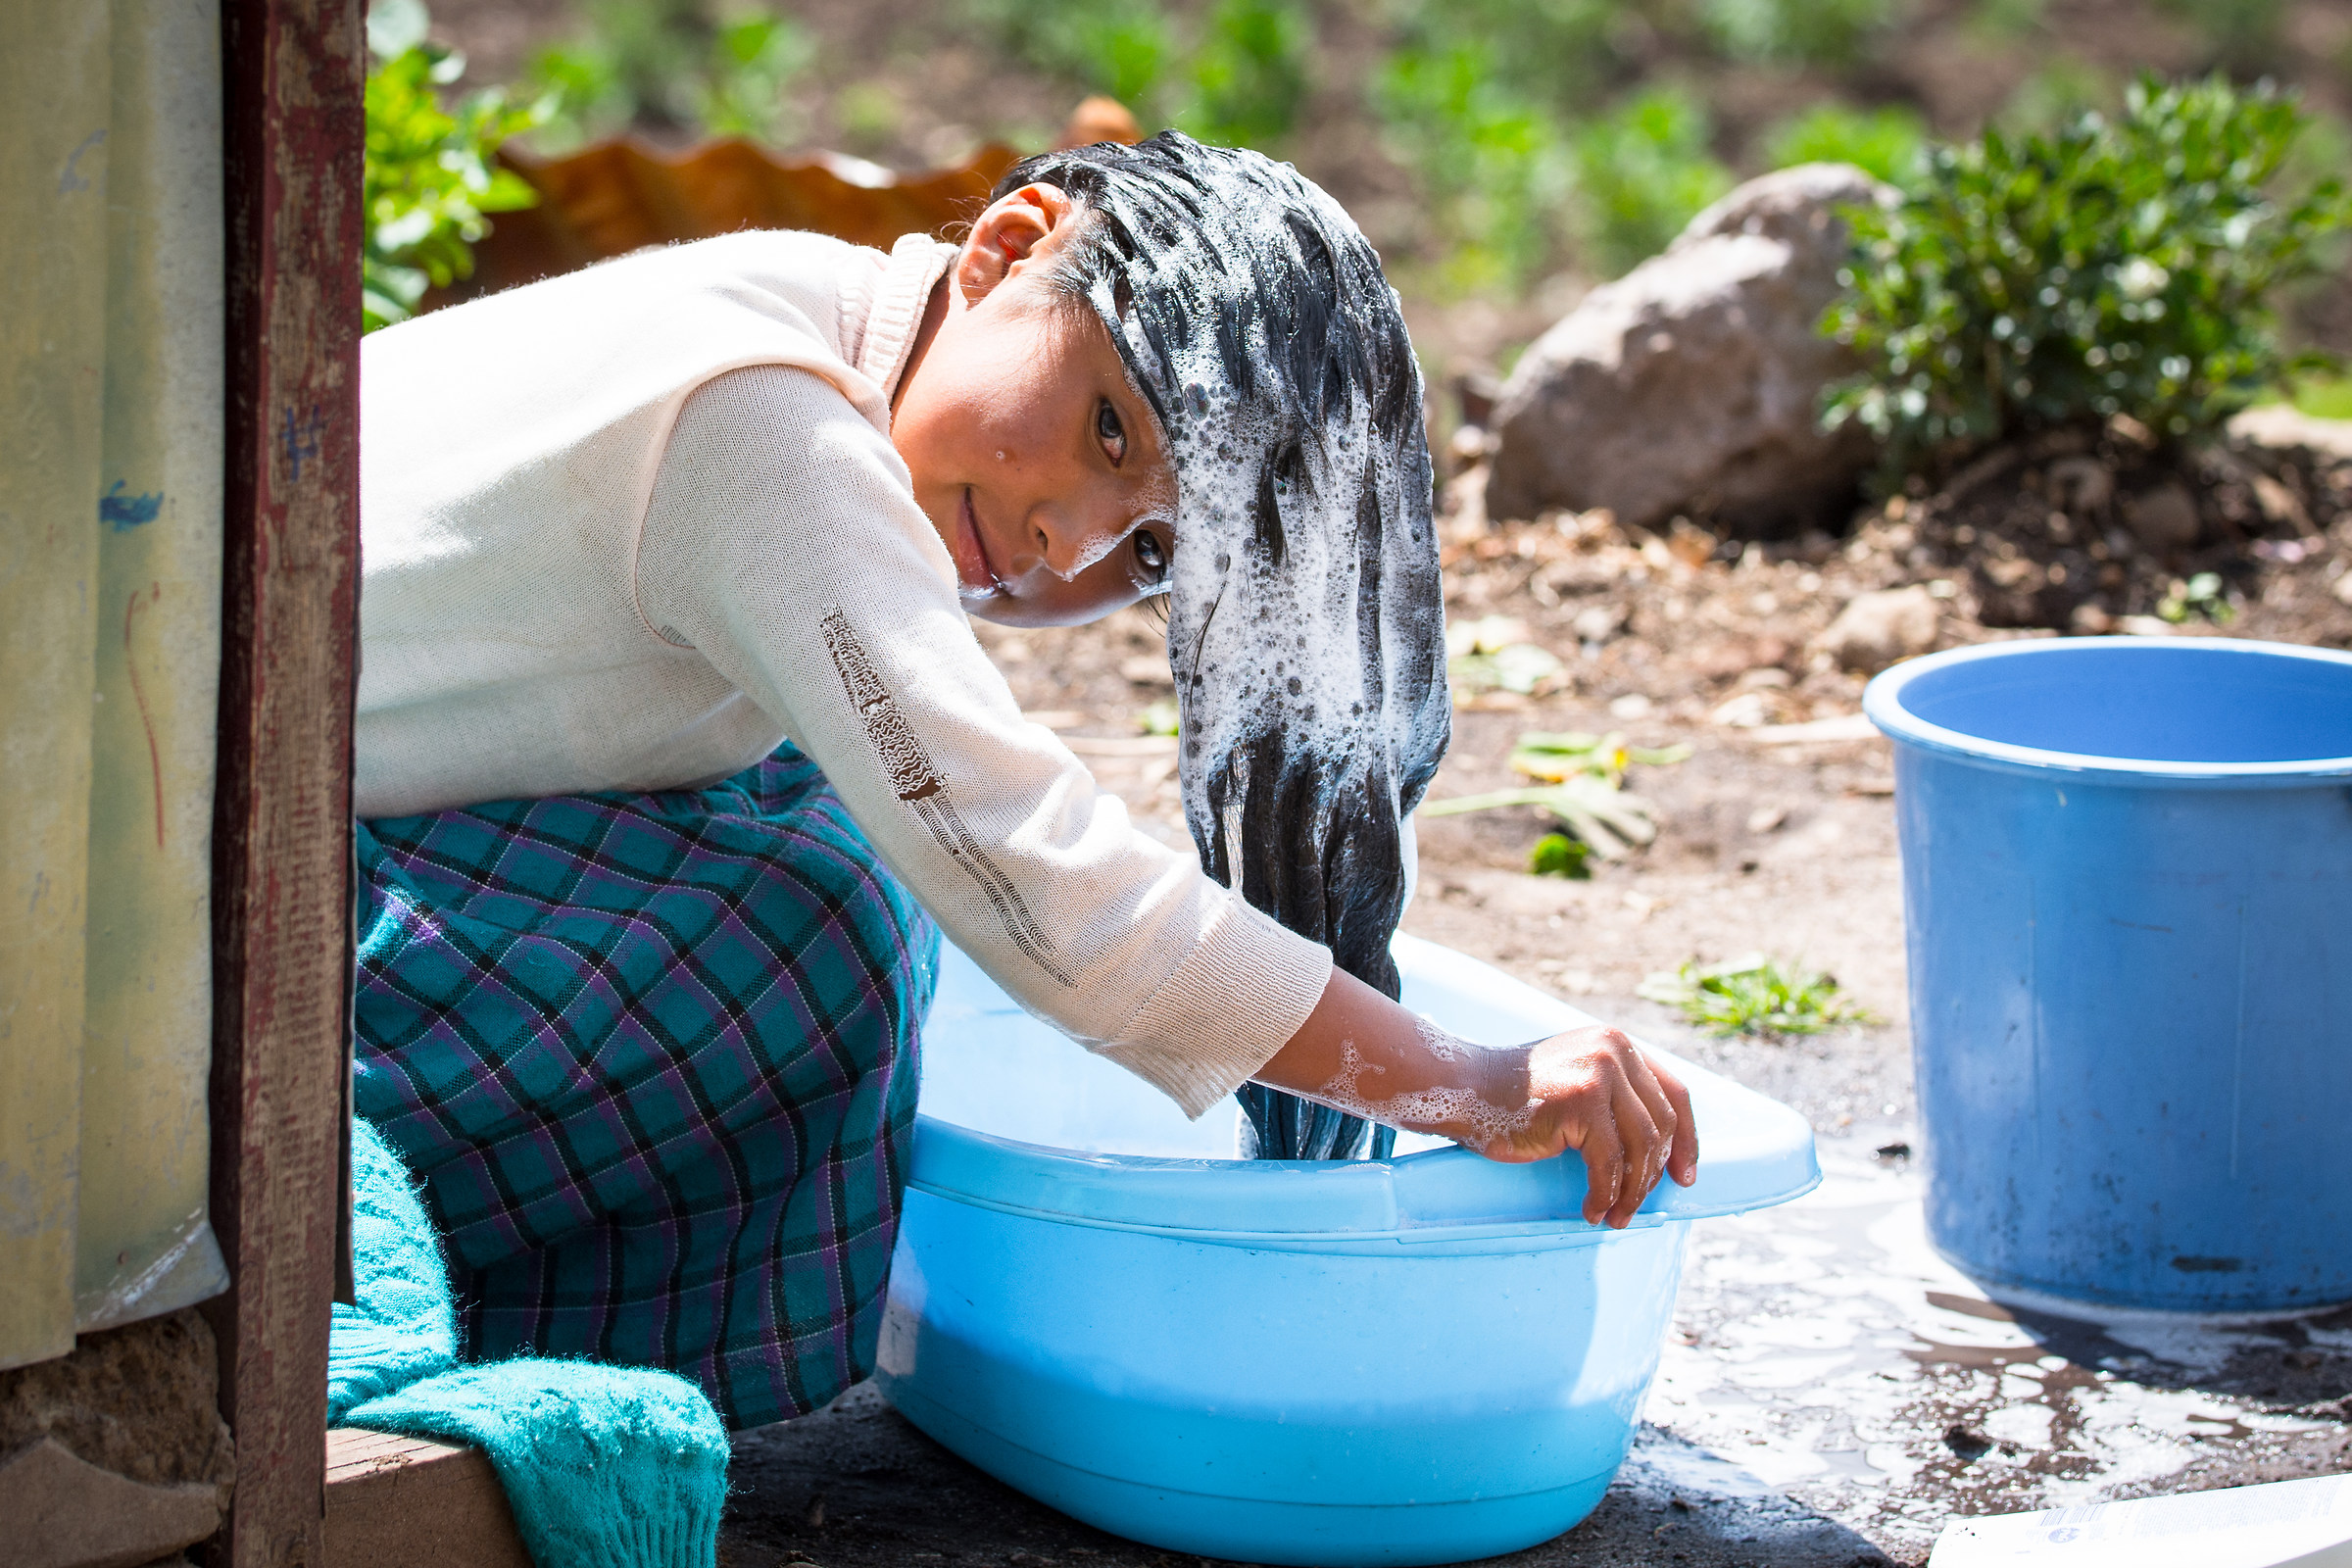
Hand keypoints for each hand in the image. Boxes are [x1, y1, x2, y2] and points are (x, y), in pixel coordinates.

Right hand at [1470, 1027, 1698, 1228]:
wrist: (1461, 1088)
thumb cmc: (1513, 1096)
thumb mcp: (1576, 1080)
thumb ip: (1613, 1095)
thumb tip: (1658, 1149)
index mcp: (1618, 1044)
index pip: (1674, 1093)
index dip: (1688, 1139)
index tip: (1685, 1176)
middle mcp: (1615, 1051)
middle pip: (1662, 1125)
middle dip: (1655, 1174)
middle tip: (1639, 1207)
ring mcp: (1599, 1072)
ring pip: (1641, 1147)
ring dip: (1631, 1192)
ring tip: (1616, 1216)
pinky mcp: (1581, 1101)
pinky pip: (1609, 1163)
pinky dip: (1605, 1194)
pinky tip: (1592, 1210)